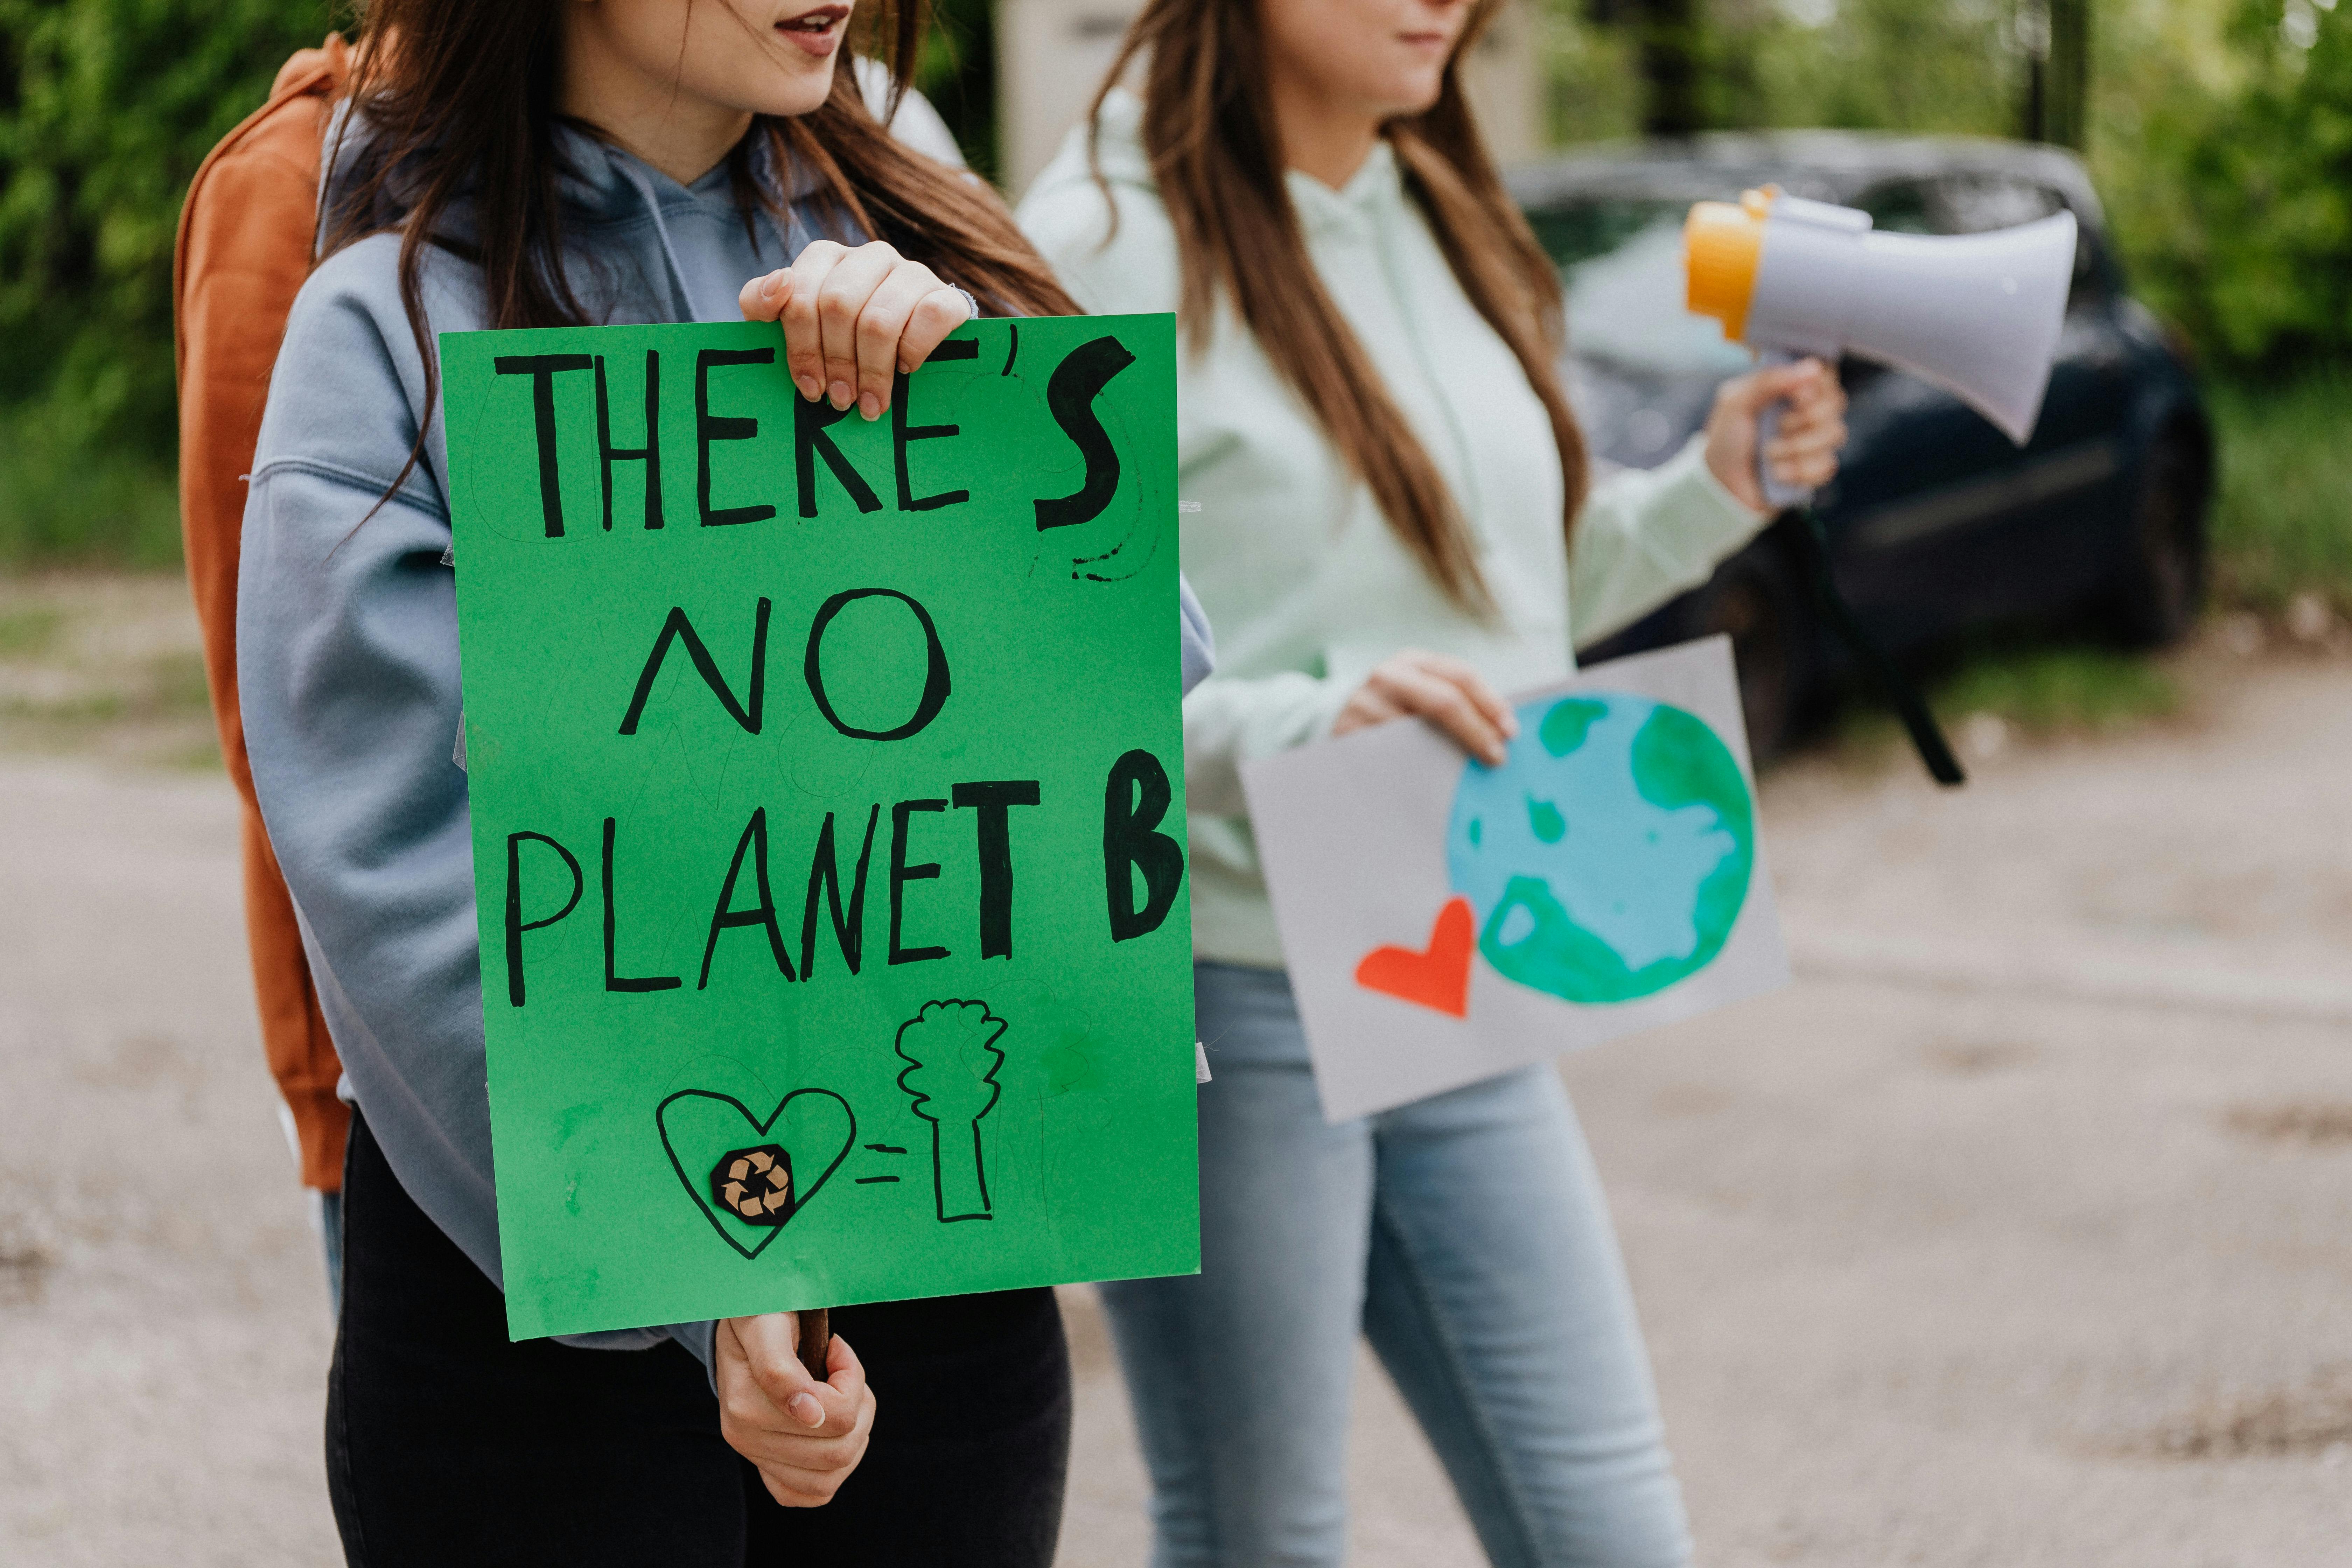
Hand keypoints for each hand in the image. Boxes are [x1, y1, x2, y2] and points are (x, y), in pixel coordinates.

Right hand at [716, 1311, 875, 1506]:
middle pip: (840, 1450)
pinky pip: (811, 1494)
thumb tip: (808, 1414)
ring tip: (841, 1398)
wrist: (742, 1326)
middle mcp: (745, 1437)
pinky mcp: (767, 1468)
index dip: (851, 1378)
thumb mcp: (767, 1324)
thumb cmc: (760, 1315)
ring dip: (853, 1436)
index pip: (836, 1416)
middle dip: (859, 1407)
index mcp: (747, 1403)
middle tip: (844, 1374)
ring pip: (832, 1476)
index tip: (836, 1347)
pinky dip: (833, 1469)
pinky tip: (831, 1431)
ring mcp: (755, 1456)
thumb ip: (780, 1368)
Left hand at [738, 242, 973, 421]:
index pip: (800, 293)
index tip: (809, 387)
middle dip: (837, 362)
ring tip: (870, 404)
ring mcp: (910, 272)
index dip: (801, 346)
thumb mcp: (796, 325)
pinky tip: (906, 371)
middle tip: (840, 401)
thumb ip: (763, 302)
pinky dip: (913, 352)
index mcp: (827, 258)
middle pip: (839, 305)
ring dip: (872, 371)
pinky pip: (929, 318)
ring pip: (881, 318)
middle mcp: (869, 257)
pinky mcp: (947, 295)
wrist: (915, 346)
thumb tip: (778, 284)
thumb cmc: (843, 340)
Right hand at [1332, 650, 1517, 766]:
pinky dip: (1418, 766)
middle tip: (1497, 757)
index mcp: (1415, 662)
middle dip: (1477, 730)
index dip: (1489, 704)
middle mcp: (1390, 675)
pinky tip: (1433, 779)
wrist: (1335, 714)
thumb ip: (1452, 702)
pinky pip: (1393, 752)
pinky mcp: (1350, 730)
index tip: (1510, 731)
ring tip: (1469, 771)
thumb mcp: (1420, 692)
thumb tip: (1500, 729)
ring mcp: (1368, 701)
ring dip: (1449, 754)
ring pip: (1419, 730)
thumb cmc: (1393, 708)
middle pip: (1444, 700)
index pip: (1461, 676)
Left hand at [1702, 356, 1848, 512]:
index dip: (1814, 386)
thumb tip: (1814, 367)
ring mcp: (1815, 440)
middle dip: (1802, 419)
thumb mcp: (1735, 402)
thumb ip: (1768, 380)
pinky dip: (1798, 471)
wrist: (1720, 484)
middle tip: (1776, 427)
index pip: (1825, 375)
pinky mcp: (1816, 469)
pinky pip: (1828, 465)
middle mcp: (1808, 410)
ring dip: (1796, 447)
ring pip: (1835, 433)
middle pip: (1835, 403)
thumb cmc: (1726, 438)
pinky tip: (1777, 474)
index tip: (1794, 397)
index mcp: (1790, 388)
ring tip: (1768, 454)